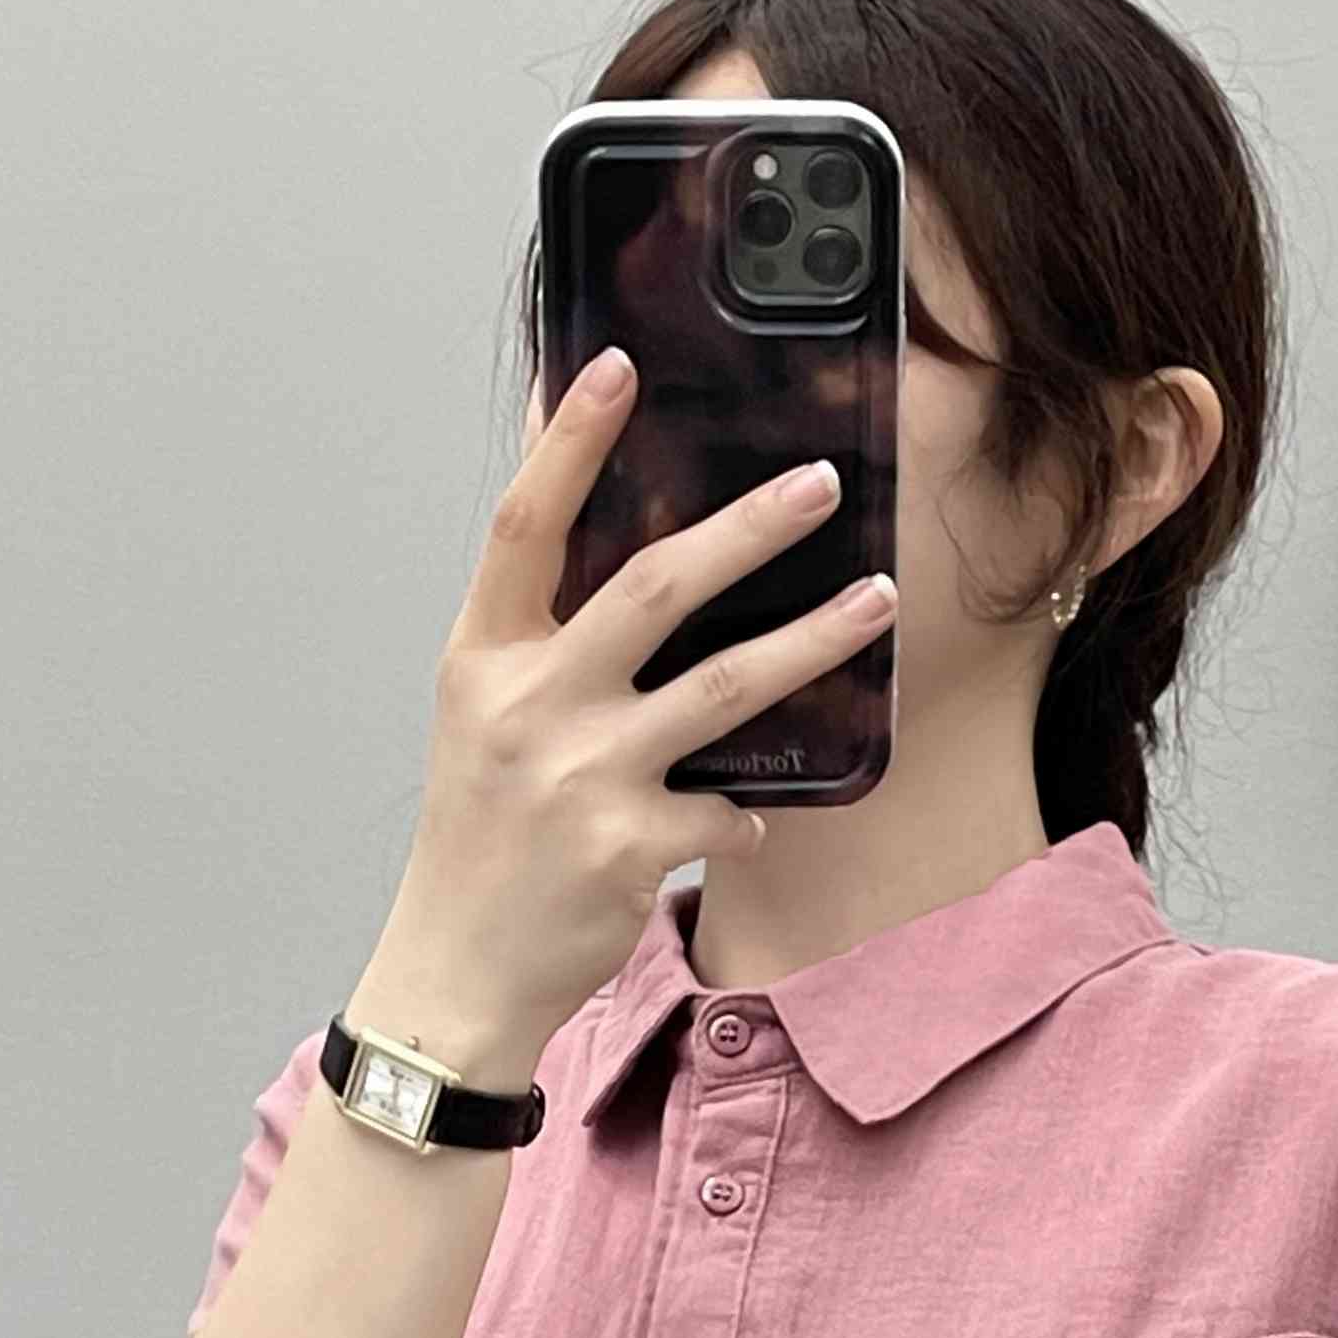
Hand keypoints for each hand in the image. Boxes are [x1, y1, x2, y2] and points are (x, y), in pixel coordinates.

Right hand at [363, 343, 898, 1069]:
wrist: (456, 972)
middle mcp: (529, 706)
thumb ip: (536, 633)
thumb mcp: (482, 718)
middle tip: (822, 483)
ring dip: (815, 640)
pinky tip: (747, 815)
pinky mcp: (630, 848)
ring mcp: (583, 777)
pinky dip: (743, 810)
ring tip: (880, 602)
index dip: (570, 439)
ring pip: (725, 688)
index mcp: (482, 658)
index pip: (526, 522)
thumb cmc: (479, 839)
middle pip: (653, 585)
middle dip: (750, 529)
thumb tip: (598, 536)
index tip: (617, 365)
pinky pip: (726, 808)